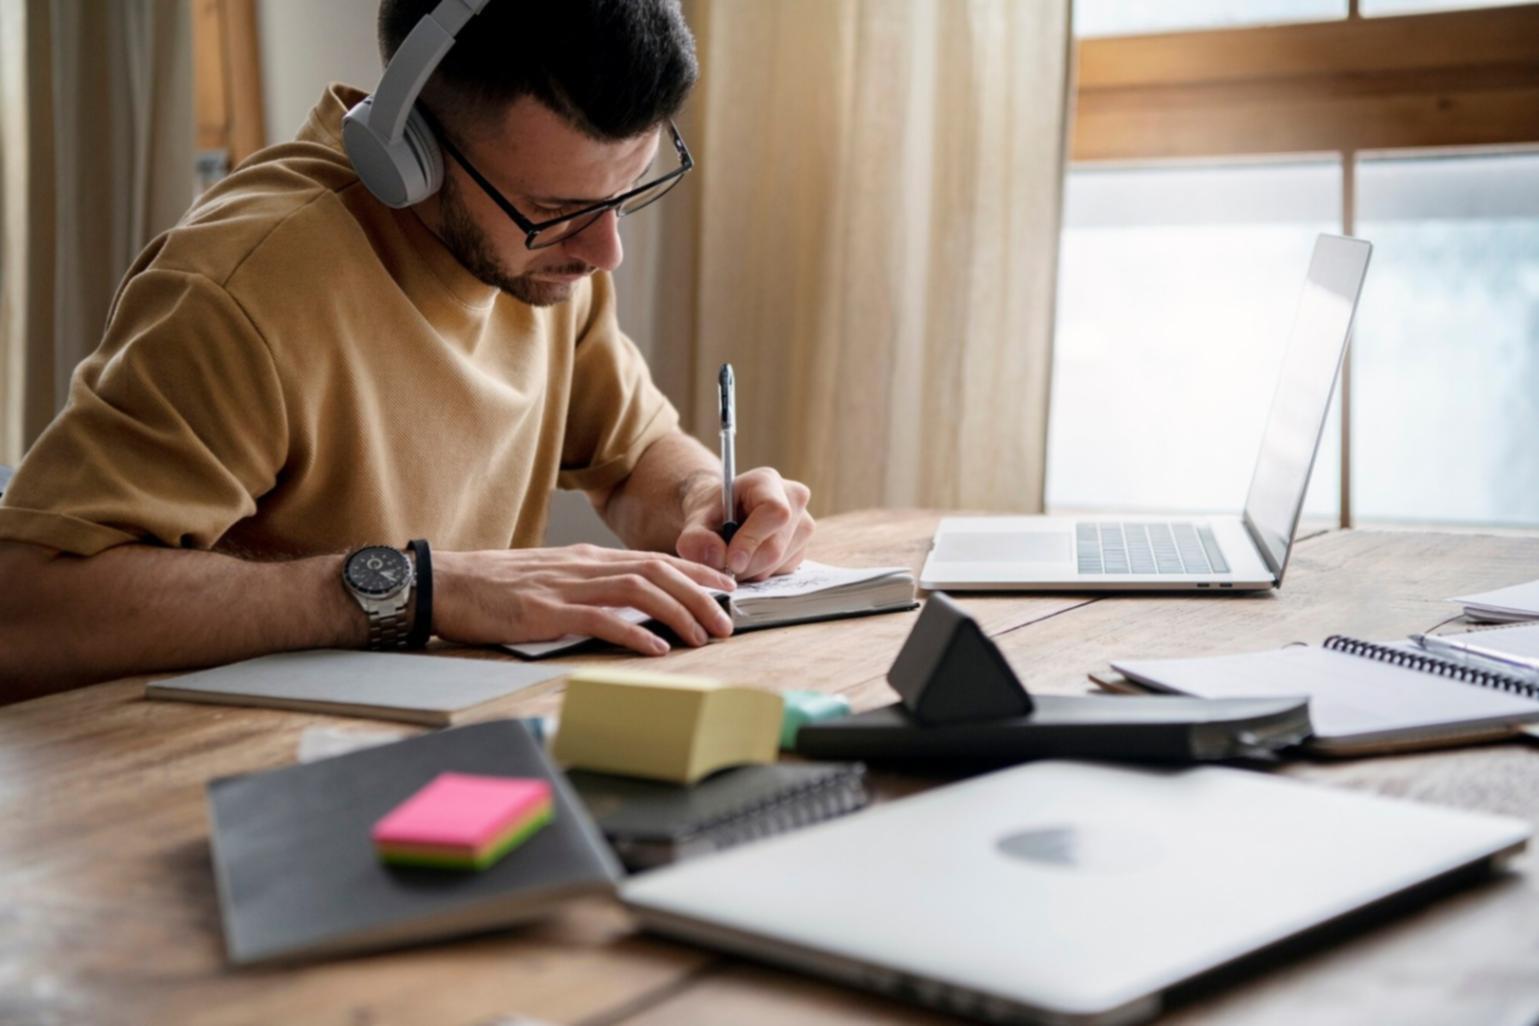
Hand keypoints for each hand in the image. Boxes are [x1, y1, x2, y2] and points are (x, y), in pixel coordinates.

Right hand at [433, 545, 735, 655]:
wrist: (445, 583)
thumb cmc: (495, 587)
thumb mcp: (552, 579)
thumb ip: (589, 587)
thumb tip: (629, 608)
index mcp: (588, 559)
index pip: (655, 558)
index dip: (696, 572)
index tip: (727, 587)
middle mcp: (584, 566)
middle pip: (657, 571)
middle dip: (700, 595)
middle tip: (727, 621)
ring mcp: (566, 586)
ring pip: (639, 590)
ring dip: (678, 613)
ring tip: (702, 636)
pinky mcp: (546, 611)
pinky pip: (600, 618)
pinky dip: (633, 632)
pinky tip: (656, 648)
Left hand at [676, 467, 814, 581]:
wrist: (723, 515)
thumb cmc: (712, 512)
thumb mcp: (696, 520)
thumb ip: (697, 538)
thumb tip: (717, 558)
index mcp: (767, 481)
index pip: (774, 513)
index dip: (752, 540)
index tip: (731, 561)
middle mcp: (794, 498)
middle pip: (776, 546)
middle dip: (747, 565)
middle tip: (723, 568)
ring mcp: (804, 523)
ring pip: (781, 562)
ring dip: (752, 571)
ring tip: (733, 559)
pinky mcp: (803, 546)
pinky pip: (784, 571)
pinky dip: (762, 573)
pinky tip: (749, 559)